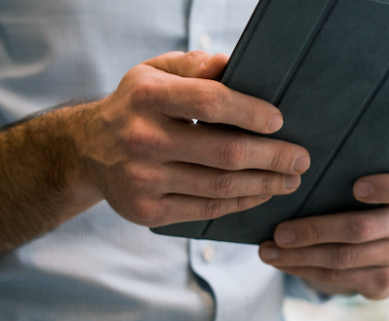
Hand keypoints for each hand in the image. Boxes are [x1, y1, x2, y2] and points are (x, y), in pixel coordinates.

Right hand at [78, 51, 310, 226]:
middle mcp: (142, 139)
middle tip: (300, 158)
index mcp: (147, 97)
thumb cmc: (135, 106)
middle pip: (223, 152)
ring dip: (264, 183)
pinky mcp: (147, 212)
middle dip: (272, 156)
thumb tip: (233, 66)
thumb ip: (194, 66)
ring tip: (289, 179)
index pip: (210, 102)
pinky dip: (240, 203)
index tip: (279, 121)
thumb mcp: (154, 73)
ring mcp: (143, 180)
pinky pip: (205, 209)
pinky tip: (260, 193)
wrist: (87, 151)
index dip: (250, 112)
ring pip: (220, 186)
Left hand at [258, 170, 388, 299]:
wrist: (381, 245)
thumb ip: (343, 173)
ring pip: (343, 257)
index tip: (356, 187)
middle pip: (361, 228)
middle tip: (280, 232)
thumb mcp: (360, 182)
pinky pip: (337, 276)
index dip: (387, 187)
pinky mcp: (383, 282)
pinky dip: (303, 269)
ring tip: (269, 250)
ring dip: (300, 255)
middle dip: (315, 230)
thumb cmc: (360, 202)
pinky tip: (281, 261)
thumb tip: (292, 168)